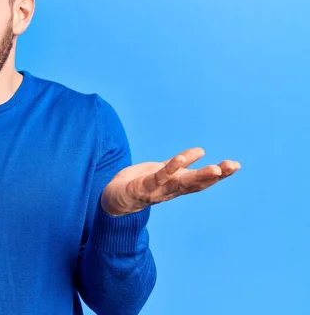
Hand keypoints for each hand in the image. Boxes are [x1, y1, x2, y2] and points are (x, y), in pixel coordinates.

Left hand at [101, 147, 240, 215]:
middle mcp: (170, 191)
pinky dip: (170, 169)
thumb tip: (201, 151)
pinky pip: (157, 178)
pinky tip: (181, 159)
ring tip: (215, 167)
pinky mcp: (141, 187)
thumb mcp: (163, 172)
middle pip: (195, 183)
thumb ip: (180, 164)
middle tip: (232, 166)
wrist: (114, 200)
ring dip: (199, 176)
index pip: (201, 181)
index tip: (236, 166)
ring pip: (181, 183)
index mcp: (177, 186)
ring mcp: (157, 190)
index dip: (219, 175)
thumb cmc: (140, 184)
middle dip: (215, 175)